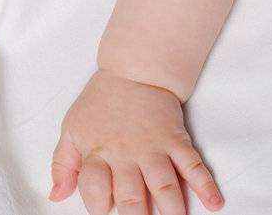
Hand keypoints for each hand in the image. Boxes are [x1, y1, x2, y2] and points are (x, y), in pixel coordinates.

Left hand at [48, 68, 223, 214]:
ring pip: (164, 186)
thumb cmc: (100, 103)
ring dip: (172, 210)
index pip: (95, 189)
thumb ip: (62, 165)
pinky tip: (214, 203)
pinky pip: (193, 165)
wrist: (134, 71)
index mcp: (98, 153)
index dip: (97, 207)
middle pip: (131, 197)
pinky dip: (206, 185)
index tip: (103, 214)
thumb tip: (56, 196)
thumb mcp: (72, 129)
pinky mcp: (176, 140)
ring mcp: (154, 149)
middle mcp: (127, 155)